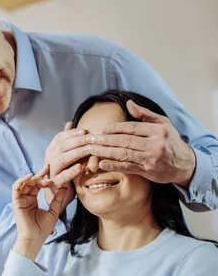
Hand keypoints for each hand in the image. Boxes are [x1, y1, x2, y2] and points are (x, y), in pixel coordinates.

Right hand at [12, 166, 66, 260]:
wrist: (34, 239)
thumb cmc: (43, 229)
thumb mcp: (54, 211)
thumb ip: (57, 199)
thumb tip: (65, 187)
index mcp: (33, 201)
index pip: (37, 185)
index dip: (44, 178)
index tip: (53, 173)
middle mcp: (26, 199)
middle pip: (31, 182)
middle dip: (39, 175)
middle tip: (48, 170)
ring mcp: (20, 200)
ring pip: (24, 183)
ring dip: (33, 178)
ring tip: (42, 176)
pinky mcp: (16, 202)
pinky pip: (16, 187)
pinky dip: (21, 180)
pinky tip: (30, 177)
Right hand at [44, 122, 86, 212]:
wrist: (60, 192)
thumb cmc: (66, 170)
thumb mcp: (68, 153)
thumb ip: (68, 140)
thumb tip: (70, 123)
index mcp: (51, 150)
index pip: (59, 138)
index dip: (72, 133)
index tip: (85, 130)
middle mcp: (49, 159)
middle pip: (61, 146)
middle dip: (77, 141)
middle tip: (91, 138)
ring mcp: (51, 171)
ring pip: (61, 159)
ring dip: (76, 153)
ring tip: (89, 149)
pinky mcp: (56, 183)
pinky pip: (63, 177)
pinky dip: (71, 171)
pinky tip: (81, 166)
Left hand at [81, 100, 195, 186]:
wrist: (184, 164)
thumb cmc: (171, 141)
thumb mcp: (163, 124)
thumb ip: (145, 114)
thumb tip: (129, 103)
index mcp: (157, 131)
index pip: (132, 128)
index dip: (116, 128)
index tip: (102, 129)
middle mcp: (154, 144)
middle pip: (125, 141)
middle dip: (106, 140)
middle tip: (91, 139)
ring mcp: (150, 159)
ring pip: (124, 154)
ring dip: (106, 152)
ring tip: (92, 150)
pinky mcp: (147, 171)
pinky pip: (128, 168)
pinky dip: (114, 166)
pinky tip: (102, 163)